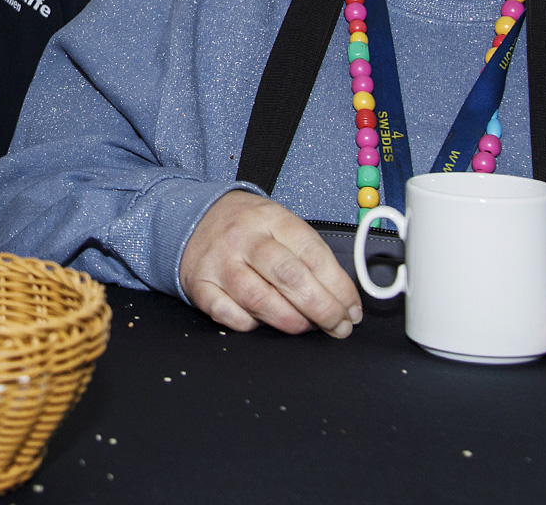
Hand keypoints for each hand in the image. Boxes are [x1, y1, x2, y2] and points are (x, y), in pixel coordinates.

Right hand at [178, 191, 361, 336]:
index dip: (339, 287)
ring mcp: (220, 262)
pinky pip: (228, 314)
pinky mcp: (200, 285)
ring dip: (291, 321)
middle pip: (289, 277)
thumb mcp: (279, 223)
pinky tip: (262, 322)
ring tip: (307, 327)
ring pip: (259, 299)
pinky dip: (249, 324)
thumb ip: (308, 254)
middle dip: (322, 309)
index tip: (352, 309)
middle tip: (338, 327)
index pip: (313, 254)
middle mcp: (245, 239)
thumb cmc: (246, 227)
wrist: (193, 218)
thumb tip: (342, 297)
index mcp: (271, 218)